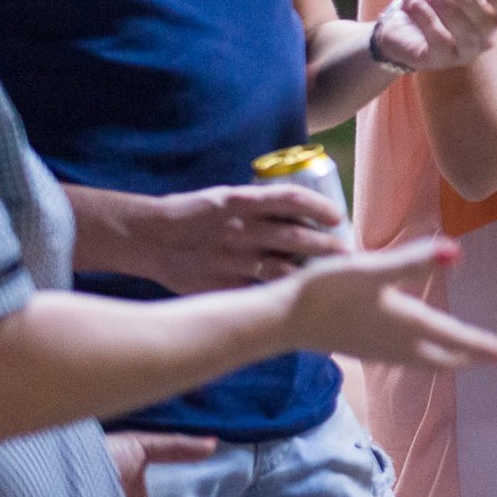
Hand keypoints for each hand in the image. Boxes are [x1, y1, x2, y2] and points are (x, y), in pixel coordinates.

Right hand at [137, 183, 349, 294]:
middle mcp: (239, 229)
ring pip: (281, 270)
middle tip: (348, 252)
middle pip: (294, 238)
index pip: (291, 199)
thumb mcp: (227, 197)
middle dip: (327, 246)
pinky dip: (279, 296)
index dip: (319, 206)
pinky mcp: (219, 285)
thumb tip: (305, 212)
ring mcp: (230, 259)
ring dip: (311, 274)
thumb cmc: (194, 214)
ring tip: (333, 277)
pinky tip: (297, 298)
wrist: (148, 237)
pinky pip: (257, 293)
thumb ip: (261, 205)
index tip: (337, 216)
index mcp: (241, 202)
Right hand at [283, 238, 496, 368]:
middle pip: (440, 356)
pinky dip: (421, 354)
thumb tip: (456, 253)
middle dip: (467, 356)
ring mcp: (376, 348)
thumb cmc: (325, 291)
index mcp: (406, 324)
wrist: (279, 319)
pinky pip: (402, 356)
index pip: (454, 338)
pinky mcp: (359, 346)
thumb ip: (412, 262)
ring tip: (461, 354)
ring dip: (445, 357)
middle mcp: (395, 343)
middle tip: (492, 358)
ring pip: (421, 359)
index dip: (481, 346)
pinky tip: (413, 346)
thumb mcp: (371, 270)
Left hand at [374, 0, 496, 71]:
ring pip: (467, 36)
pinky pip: (440, 43)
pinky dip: (428, 21)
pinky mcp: (440, 61)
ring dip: (450, 12)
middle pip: (488, 22)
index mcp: (489, 12)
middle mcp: (484, 35)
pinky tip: (414, 5)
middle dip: (470, 0)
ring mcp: (464, 52)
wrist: (398, 23)